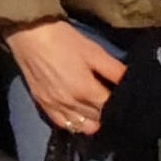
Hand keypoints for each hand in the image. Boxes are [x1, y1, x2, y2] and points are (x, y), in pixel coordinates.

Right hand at [7, 19, 124, 137]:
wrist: (27, 33)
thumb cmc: (63, 39)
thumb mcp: (94, 51)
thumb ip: (115, 70)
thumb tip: (133, 83)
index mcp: (86, 91)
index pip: (111, 109)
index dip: (122, 105)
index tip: (128, 99)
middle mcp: (71, 104)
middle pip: (98, 120)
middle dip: (109, 113)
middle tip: (114, 102)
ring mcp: (55, 106)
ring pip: (82, 127)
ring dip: (93, 121)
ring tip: (98, 110)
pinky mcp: (42, 104)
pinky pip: (63, 124)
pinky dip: (75, 123)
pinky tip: (81, 116)